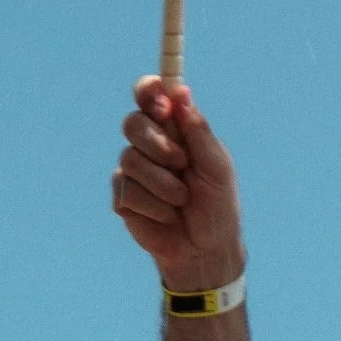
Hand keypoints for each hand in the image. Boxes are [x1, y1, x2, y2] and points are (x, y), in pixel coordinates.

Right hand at [113, 75, 244, 292]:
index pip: (150, 95)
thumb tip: (181, 91)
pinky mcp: (122, 197)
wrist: (206, 249)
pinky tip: (166, 216)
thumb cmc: (217, 205)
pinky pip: (126, 190)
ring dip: (163, 184)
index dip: (149, 91)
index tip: (162, 105)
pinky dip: (153, 206)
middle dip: (158, 144)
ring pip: (130, 159)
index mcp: (174, 130)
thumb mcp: (217, 165)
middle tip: (181, 162)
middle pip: (132, 123)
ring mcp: (132, 171)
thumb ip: (198, 130)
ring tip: (181, 200)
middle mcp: (149, 145)